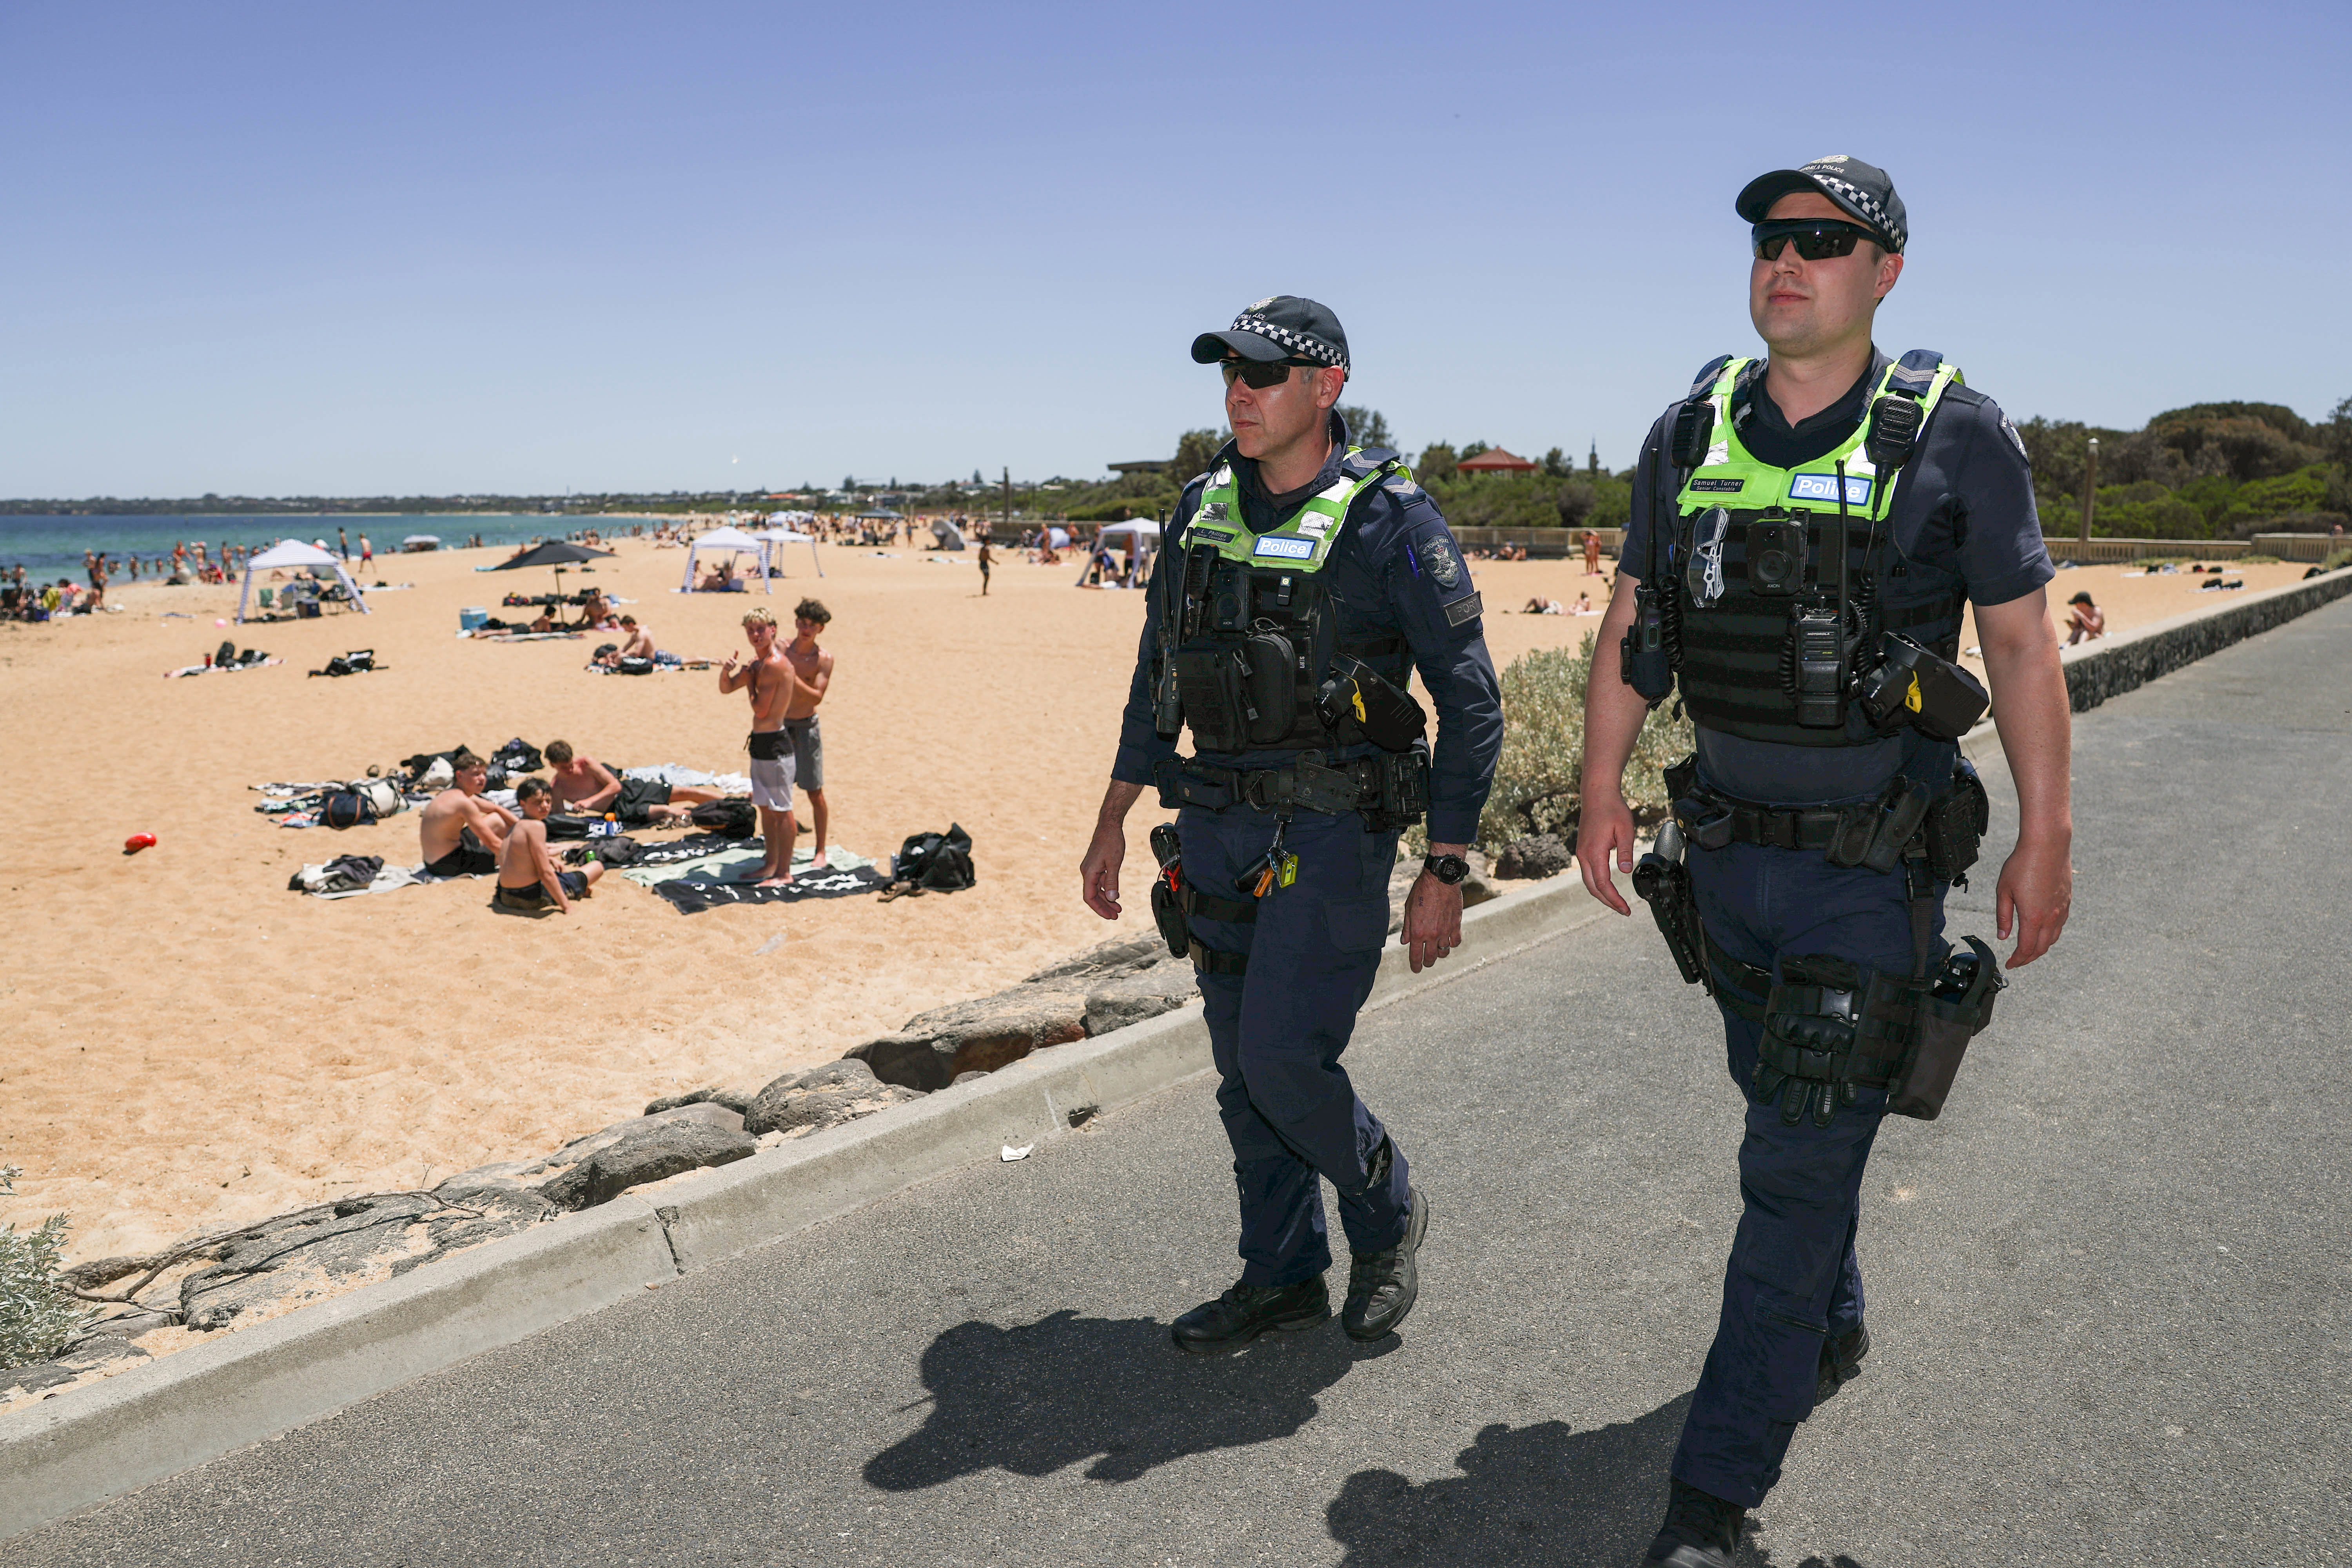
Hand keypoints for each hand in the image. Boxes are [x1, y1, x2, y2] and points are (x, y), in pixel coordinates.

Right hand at [1079, 823, 1125, 919]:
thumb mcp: (1114, 863)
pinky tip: (1115, 895)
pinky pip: (1100, 882)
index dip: (1099, 908)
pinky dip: (1107, 889)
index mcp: (1088, 873)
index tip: (1109, 916)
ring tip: (1118, 908)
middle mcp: (1087, 872)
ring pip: (1097, 889)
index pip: (1089, 897)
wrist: (1109, 825)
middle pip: (1092, 895)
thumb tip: (1112, 899)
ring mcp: (1091, 869)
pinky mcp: (1096, 866)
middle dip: (1104, 906)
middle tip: (1116, 916)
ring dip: (1107, 899)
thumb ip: (1112, 882)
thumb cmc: (1112, 841)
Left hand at [1400, 871, 1462, 972]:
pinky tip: (1448, 941)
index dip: (1415, 965)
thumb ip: (1407, 928)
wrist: (1441, 880)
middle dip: (1427, 963)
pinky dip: (1452, 944)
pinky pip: (1455, 941)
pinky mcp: (1456, 925)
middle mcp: (1432, 934)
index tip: (1416, 970)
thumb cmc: (1422, 891)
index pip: (1416, 956)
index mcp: (1418, 932)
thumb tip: (1405, 942)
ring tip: (1437, 951)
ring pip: (1444, 951)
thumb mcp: (1408, 909)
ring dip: (1440, 954)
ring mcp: (1446, 931)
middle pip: (1431, 957)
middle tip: (1426, 963)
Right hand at [1575, 791, 1635, 915]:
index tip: (1625, 908)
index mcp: (1594, 852)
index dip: (1614, 899)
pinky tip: (1607, 886)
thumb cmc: (1612, 809)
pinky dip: (1597, 884)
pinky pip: (1588, 873)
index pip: (1603, 883)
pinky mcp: (1583, 849)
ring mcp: (1581, 852)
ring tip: (1616, 902)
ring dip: (1602, 894)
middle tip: (1623, 910)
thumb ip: (1625, 851)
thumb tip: (1626, 871)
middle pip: (1593, 887)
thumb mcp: (1625, 829)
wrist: (1597, 794)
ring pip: (1589, 881)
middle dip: (1607, 901)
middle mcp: (1584, 855)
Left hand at [1995, 832, 2071, 966]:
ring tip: (2029, 949)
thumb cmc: (2022, 864)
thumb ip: (2003, 916)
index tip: (2009, 964)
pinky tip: (2042, 931)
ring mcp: (2061, 909)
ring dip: (2040, 947)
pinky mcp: (2067, 900)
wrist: (2048, 845)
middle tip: (2017, 961)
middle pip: (2041, 948)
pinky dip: (2050, 934)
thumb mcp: (2003, 891)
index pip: (2026, 949)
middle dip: (2028, 958)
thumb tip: (2003, 936)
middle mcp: (2051, 917)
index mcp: (2033, 917)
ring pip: (2052, 938)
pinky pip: (2059, 925)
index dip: (2017, 960)